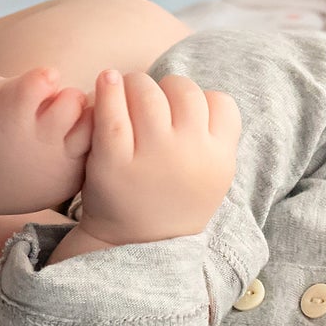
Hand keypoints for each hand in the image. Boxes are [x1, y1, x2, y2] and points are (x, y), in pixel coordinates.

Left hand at [77, 70, 240, 245]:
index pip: (219, 102)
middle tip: (148, 99)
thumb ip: (215, 138)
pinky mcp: (113, 161)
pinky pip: (112, 111)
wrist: (134, 244)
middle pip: (183, 90)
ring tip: (126, 92)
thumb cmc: (173, 200)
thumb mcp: (212, 176)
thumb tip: (202, 91)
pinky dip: (108, 88)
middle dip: (164, 87)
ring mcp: (152, 157)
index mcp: (219, 159)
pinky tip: (106, 80)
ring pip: (148, 91)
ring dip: (135, 84)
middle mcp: (189, 155)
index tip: (180, 112)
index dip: (199, 100)